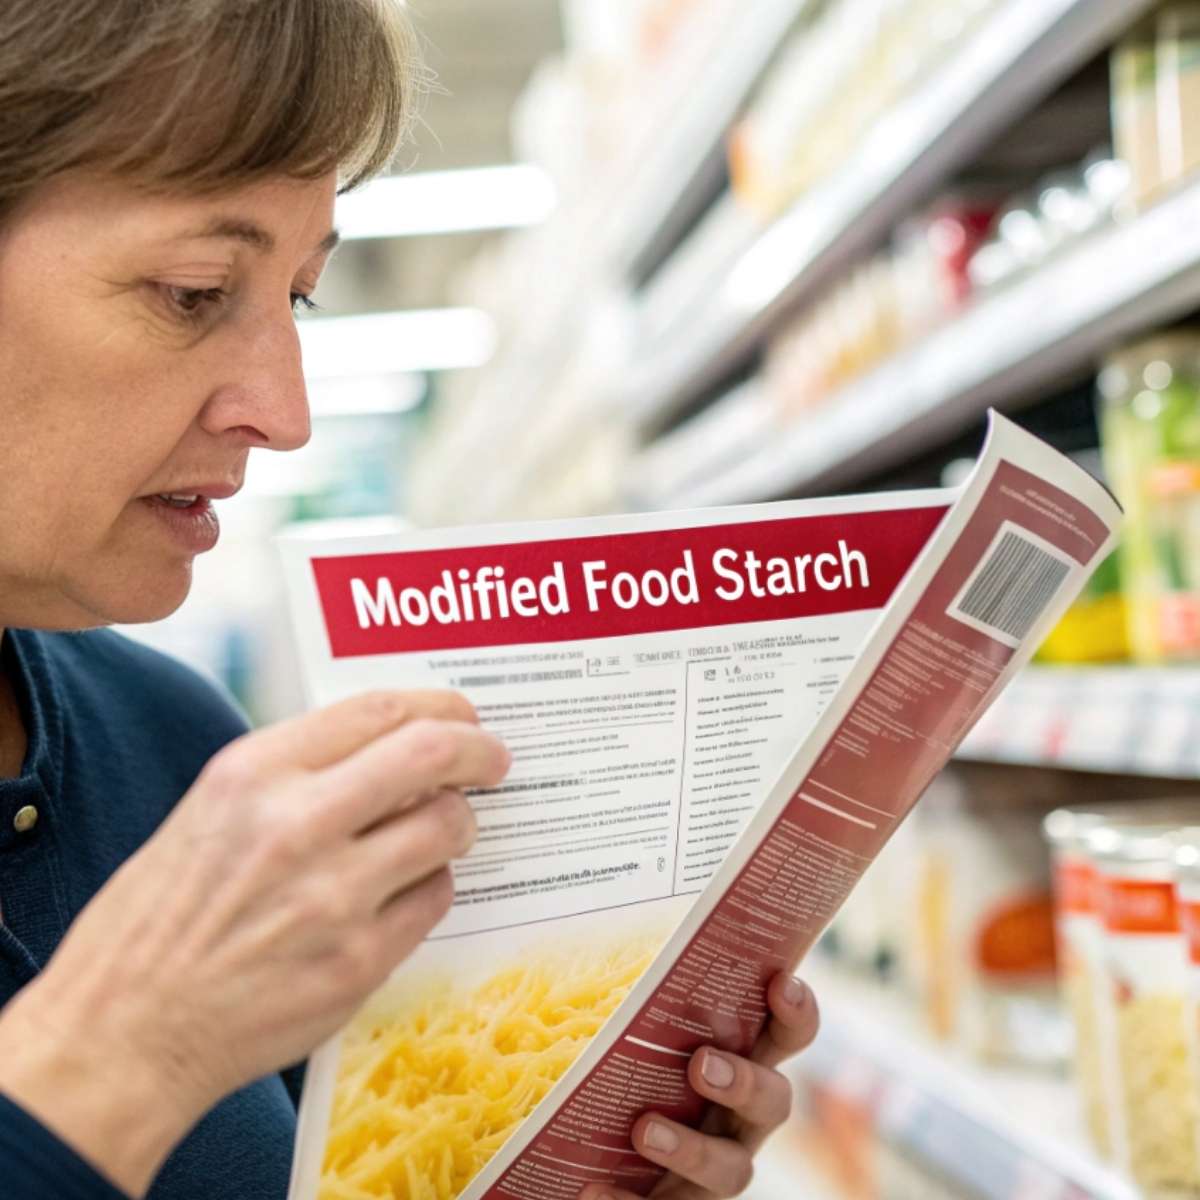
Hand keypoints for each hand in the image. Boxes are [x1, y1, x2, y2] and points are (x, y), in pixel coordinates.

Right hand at [0, 690, 508, 1197]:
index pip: (379, 710)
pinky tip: (406, 893)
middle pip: (431, 755)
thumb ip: (297, 773)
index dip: (440, 706)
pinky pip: (434, 899)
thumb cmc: (159, 920)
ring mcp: (334, 897)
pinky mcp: (359, 962)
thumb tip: (391, 748)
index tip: (462, 714)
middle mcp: (297, 825)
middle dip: (478, 749)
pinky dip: (432, 886)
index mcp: (252, 775)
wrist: (123, 1035)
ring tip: (446, 831)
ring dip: (459, 824)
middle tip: (492, 759)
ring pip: (446, 828)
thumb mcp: (211, 812)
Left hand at [579, 972, 819, 1199]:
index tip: (781, 983)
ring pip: (732, 1170)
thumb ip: (639, 996)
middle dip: (745, 1081)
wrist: (588, 1158)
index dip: (797, 1011)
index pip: (788, 1033)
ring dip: (691, 1149)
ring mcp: (716, 1168)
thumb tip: (599, 935)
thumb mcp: (635, 1028)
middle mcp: (740, 1117)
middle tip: (701, 1063)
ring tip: (644, 1128)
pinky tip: (593, 1186)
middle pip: (774, 1101)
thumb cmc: (624, 1069)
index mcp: (741, 1059)